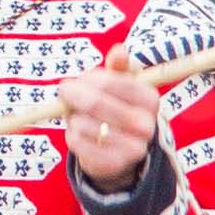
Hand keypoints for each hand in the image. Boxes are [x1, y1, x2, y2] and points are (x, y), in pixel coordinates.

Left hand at [58, 45, 159, 191]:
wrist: (122, 153)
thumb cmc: (118, 110)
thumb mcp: (122, 86)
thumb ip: (119, 68)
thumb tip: (118, 50)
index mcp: (150, 99)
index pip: (111, 81)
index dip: (87, 79)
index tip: (75, 80)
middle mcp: (146, 124)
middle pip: (95, 102)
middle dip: (73, 94)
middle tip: (64, 91)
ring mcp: (132, 147)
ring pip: (83, 124)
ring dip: (72, 118)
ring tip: (77, 117)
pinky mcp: (114, 164)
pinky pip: (78, 143)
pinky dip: (71, 135)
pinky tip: (77, 133)